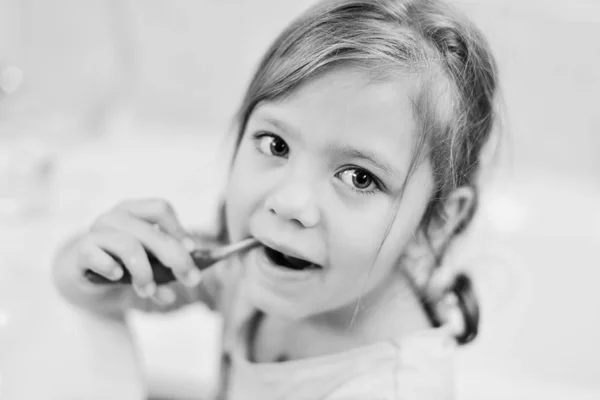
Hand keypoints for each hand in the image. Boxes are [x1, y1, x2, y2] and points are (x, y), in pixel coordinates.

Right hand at [70, 198, 201, 302]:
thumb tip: (192, 277)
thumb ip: (169, 269)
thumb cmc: (123, 265)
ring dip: (144, 272)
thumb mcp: (151, 265)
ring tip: (149, 291)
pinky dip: (110, 267)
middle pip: (151, 232)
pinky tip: (117, 276)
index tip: (192, 249)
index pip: (160, 208)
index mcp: (135, 211)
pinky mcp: (81, 252)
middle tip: (190, 280)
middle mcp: (115, 217)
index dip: (178, 229)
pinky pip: (96, 255)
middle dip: (175, 258)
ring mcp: (95, 232)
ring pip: (128, 245)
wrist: (83, 279)